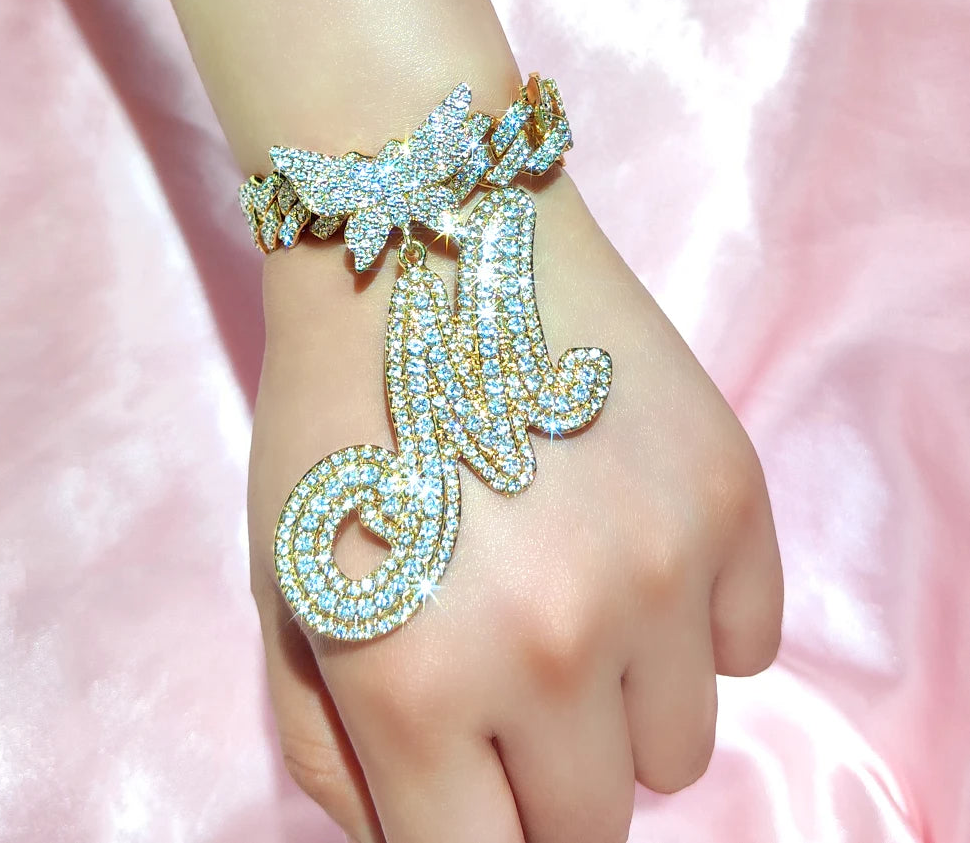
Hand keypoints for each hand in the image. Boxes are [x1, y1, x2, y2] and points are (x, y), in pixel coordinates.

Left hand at [248, 170, 782, 842]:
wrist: (429, 245)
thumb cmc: (334, 415)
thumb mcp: (285, 588)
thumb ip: (334, 750)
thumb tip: (414, 830)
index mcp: (420, 683)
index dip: (471, 834)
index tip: (470, 788)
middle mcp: (556, 647)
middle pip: (591, 827)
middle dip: (543, 781)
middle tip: (510, 685)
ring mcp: (663, 568)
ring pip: (679, 750)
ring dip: (623, 709)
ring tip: (573, 602)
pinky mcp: (734, 498)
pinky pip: (744, 645)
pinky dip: (691, 627)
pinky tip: (632, 546)